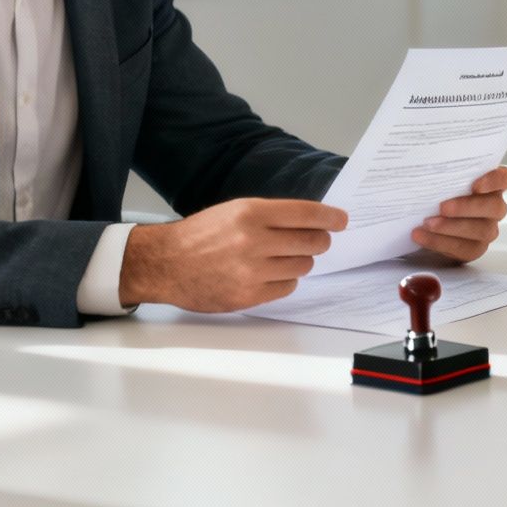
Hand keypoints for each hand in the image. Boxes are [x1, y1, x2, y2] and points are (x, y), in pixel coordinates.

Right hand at [119, 197, 347, 310]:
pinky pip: (287, 287)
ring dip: (300, 261)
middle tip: (317, 240)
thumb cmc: (201, 235)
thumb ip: (272, 215)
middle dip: (320, 241)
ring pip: (302, 266)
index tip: (341, 220)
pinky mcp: (248, 295)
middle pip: (312, 242)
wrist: (165, 264)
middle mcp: (253, 241)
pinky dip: (285, 280)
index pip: (306, 213)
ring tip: (281, 257)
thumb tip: (312, 220)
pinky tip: (270, 274)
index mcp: (250, 213)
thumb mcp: (235, 211)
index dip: (330, 217)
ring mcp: (251, 271)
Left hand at [410, 166, 506, 263]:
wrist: (426, 218)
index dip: (494, 181)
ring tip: (428, 223)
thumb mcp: (442, 178)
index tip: (475, 185)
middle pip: (495, 207)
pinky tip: (422, 235)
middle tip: (443, 207)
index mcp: (491, 184)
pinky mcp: (475, 249)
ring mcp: (488, 229)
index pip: (505, 178)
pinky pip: (463, 248)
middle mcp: (494, 207)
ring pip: (481, 230)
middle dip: (467, 207)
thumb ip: (443, 170)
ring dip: (452, 227)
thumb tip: (424, 159)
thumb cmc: (438, 192)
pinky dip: (440, 242)